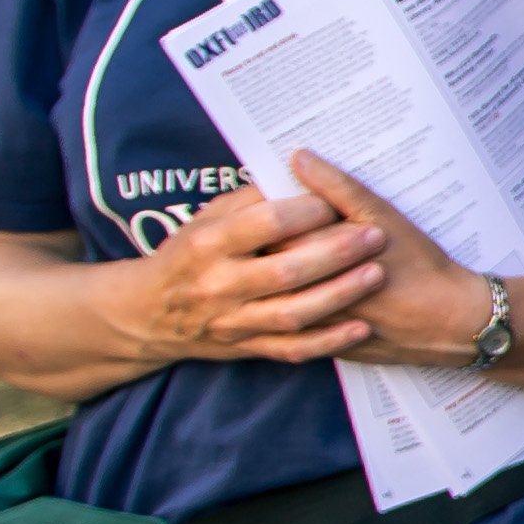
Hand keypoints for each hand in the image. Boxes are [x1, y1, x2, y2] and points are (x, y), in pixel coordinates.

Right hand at [93, 179, 388, 367]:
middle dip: (335, 253)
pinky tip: (361, 328)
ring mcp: (232, 321)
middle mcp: (218, 284)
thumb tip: (301, 175)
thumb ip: (252, 200)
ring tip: (376, 273)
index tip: (337, 202)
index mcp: (208, 244)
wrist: (148, 313)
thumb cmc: (189, 253)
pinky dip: (328, 341)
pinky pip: (292, 349)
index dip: (307, 212)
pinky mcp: (245, 348)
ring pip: (292, 313)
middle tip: (374, 236)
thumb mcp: (207, 219)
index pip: (266, 224)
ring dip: (339, 295)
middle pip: (285, 271)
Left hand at [285, 155, 498, 369]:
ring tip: (301, 255)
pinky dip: (299, 300)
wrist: (450, 320)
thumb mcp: (381, 217)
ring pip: (275, 292)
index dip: (269, 211)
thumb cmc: (418, 265)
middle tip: (289, 226)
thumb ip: (336, 187)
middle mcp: (302, 291)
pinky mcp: (321, 342)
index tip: (277, 198)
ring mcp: (309, 322)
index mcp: (312, 256)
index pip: (266, 227)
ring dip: (283, 273)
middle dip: (272, 241)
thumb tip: (299, 157)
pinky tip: (317, 287)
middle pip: (264, 261)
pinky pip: (294, 321)